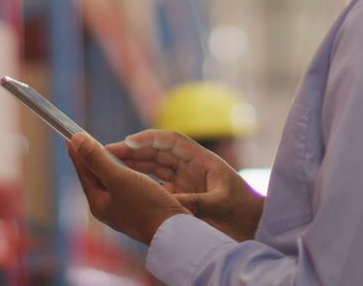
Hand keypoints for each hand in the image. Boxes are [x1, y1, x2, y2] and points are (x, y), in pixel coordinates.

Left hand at [68, 132, 189, 244]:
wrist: (174, 232)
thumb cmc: (146, 205)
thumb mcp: (119, 178)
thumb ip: (97, 159)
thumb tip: (76, 139)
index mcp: (99, 203)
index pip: (84, 172)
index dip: (78, 153)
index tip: (72, 137)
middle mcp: (109, 208)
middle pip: (96, 178)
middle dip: (92, 159)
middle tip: (87, 142)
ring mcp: (124, 210)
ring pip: (112, 182)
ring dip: (110, 165)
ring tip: (108, 151)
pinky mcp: (140, 210)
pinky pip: (127, 186)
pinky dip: (126, 173)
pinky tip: (132, 169)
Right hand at [107, 130, 263, 241]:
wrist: (255, 223)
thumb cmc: (243, 210)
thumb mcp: (220, 205)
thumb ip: (196, 202)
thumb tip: (170, 203)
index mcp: (202, 159)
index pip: (172, 141)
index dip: (149, 139)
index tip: (129, 141)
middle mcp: (192, 166)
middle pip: (158, 152)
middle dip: (133, 150)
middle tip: (107, 151)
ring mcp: (186, 178)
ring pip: (154, 165)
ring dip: (133, 163)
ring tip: (109, 163)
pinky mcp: (183, 192)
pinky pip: (158, 182)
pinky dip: (142, 179)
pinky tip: (125, 181)